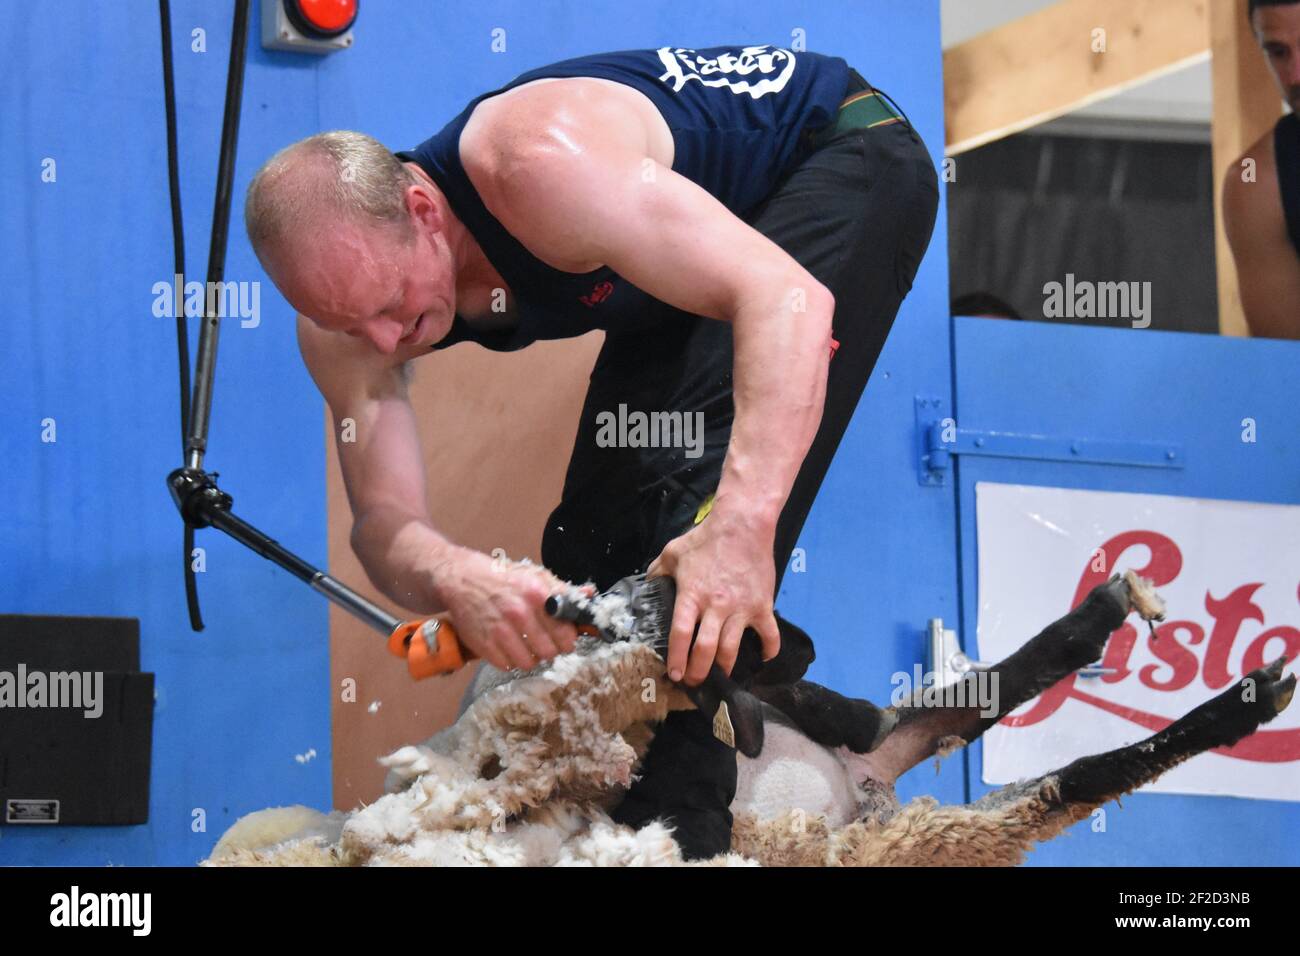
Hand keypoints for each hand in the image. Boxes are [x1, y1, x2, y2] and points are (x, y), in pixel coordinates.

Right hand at [430, 546, 591, 671]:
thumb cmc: (501, 578)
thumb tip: (589, 595)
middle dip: (551, 651)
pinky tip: (509, 647)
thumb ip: (562, 590)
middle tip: (546, 644)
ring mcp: (500, 630)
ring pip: (529, 663)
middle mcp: (519, 612)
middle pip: (550, 652)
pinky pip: (507, 666)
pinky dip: (510, 660)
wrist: (460, 579)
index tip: (565, 639)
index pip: (566, 632)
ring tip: (527, 646)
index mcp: (536, 594)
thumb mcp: (534, 575)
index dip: (568, 639)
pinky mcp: (484, 644)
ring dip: (531, 658)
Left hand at [647, 508, 780, 686]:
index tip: (674, 674)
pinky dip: (768, 651)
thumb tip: (646, 589)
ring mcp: (742, 608)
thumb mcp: (672, 553)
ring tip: (720, 676)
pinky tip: (762, 660)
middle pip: (706, 649)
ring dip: (725, 668)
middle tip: (694, 682)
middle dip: (698, 672)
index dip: (676, 658)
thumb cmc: (706, 539)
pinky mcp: (762, 606)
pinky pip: (769, 636)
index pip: (681, 633)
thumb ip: (657, 573)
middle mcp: (716, 606)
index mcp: (692, 595)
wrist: (743, 525)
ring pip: (732, 649)